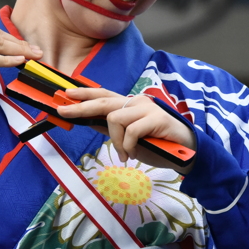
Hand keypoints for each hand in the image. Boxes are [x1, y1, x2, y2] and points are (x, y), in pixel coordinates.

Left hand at [60, 88, 196, 172]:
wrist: (185, 152)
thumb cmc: (156, 144)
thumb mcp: (127, 138)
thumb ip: (110, 128)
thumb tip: (88, 121)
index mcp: (129, 105)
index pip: (104, 94)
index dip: (84, 93)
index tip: (65, 95)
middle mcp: (137, 102)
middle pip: (104, 101)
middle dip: (81, 107)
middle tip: (63, 111)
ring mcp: (147, 108)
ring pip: (115, 118)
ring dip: (115, 141)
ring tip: (124, 154)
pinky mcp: (156, 118)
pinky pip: (131, 131)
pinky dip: (128, 146)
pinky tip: (133, 154)